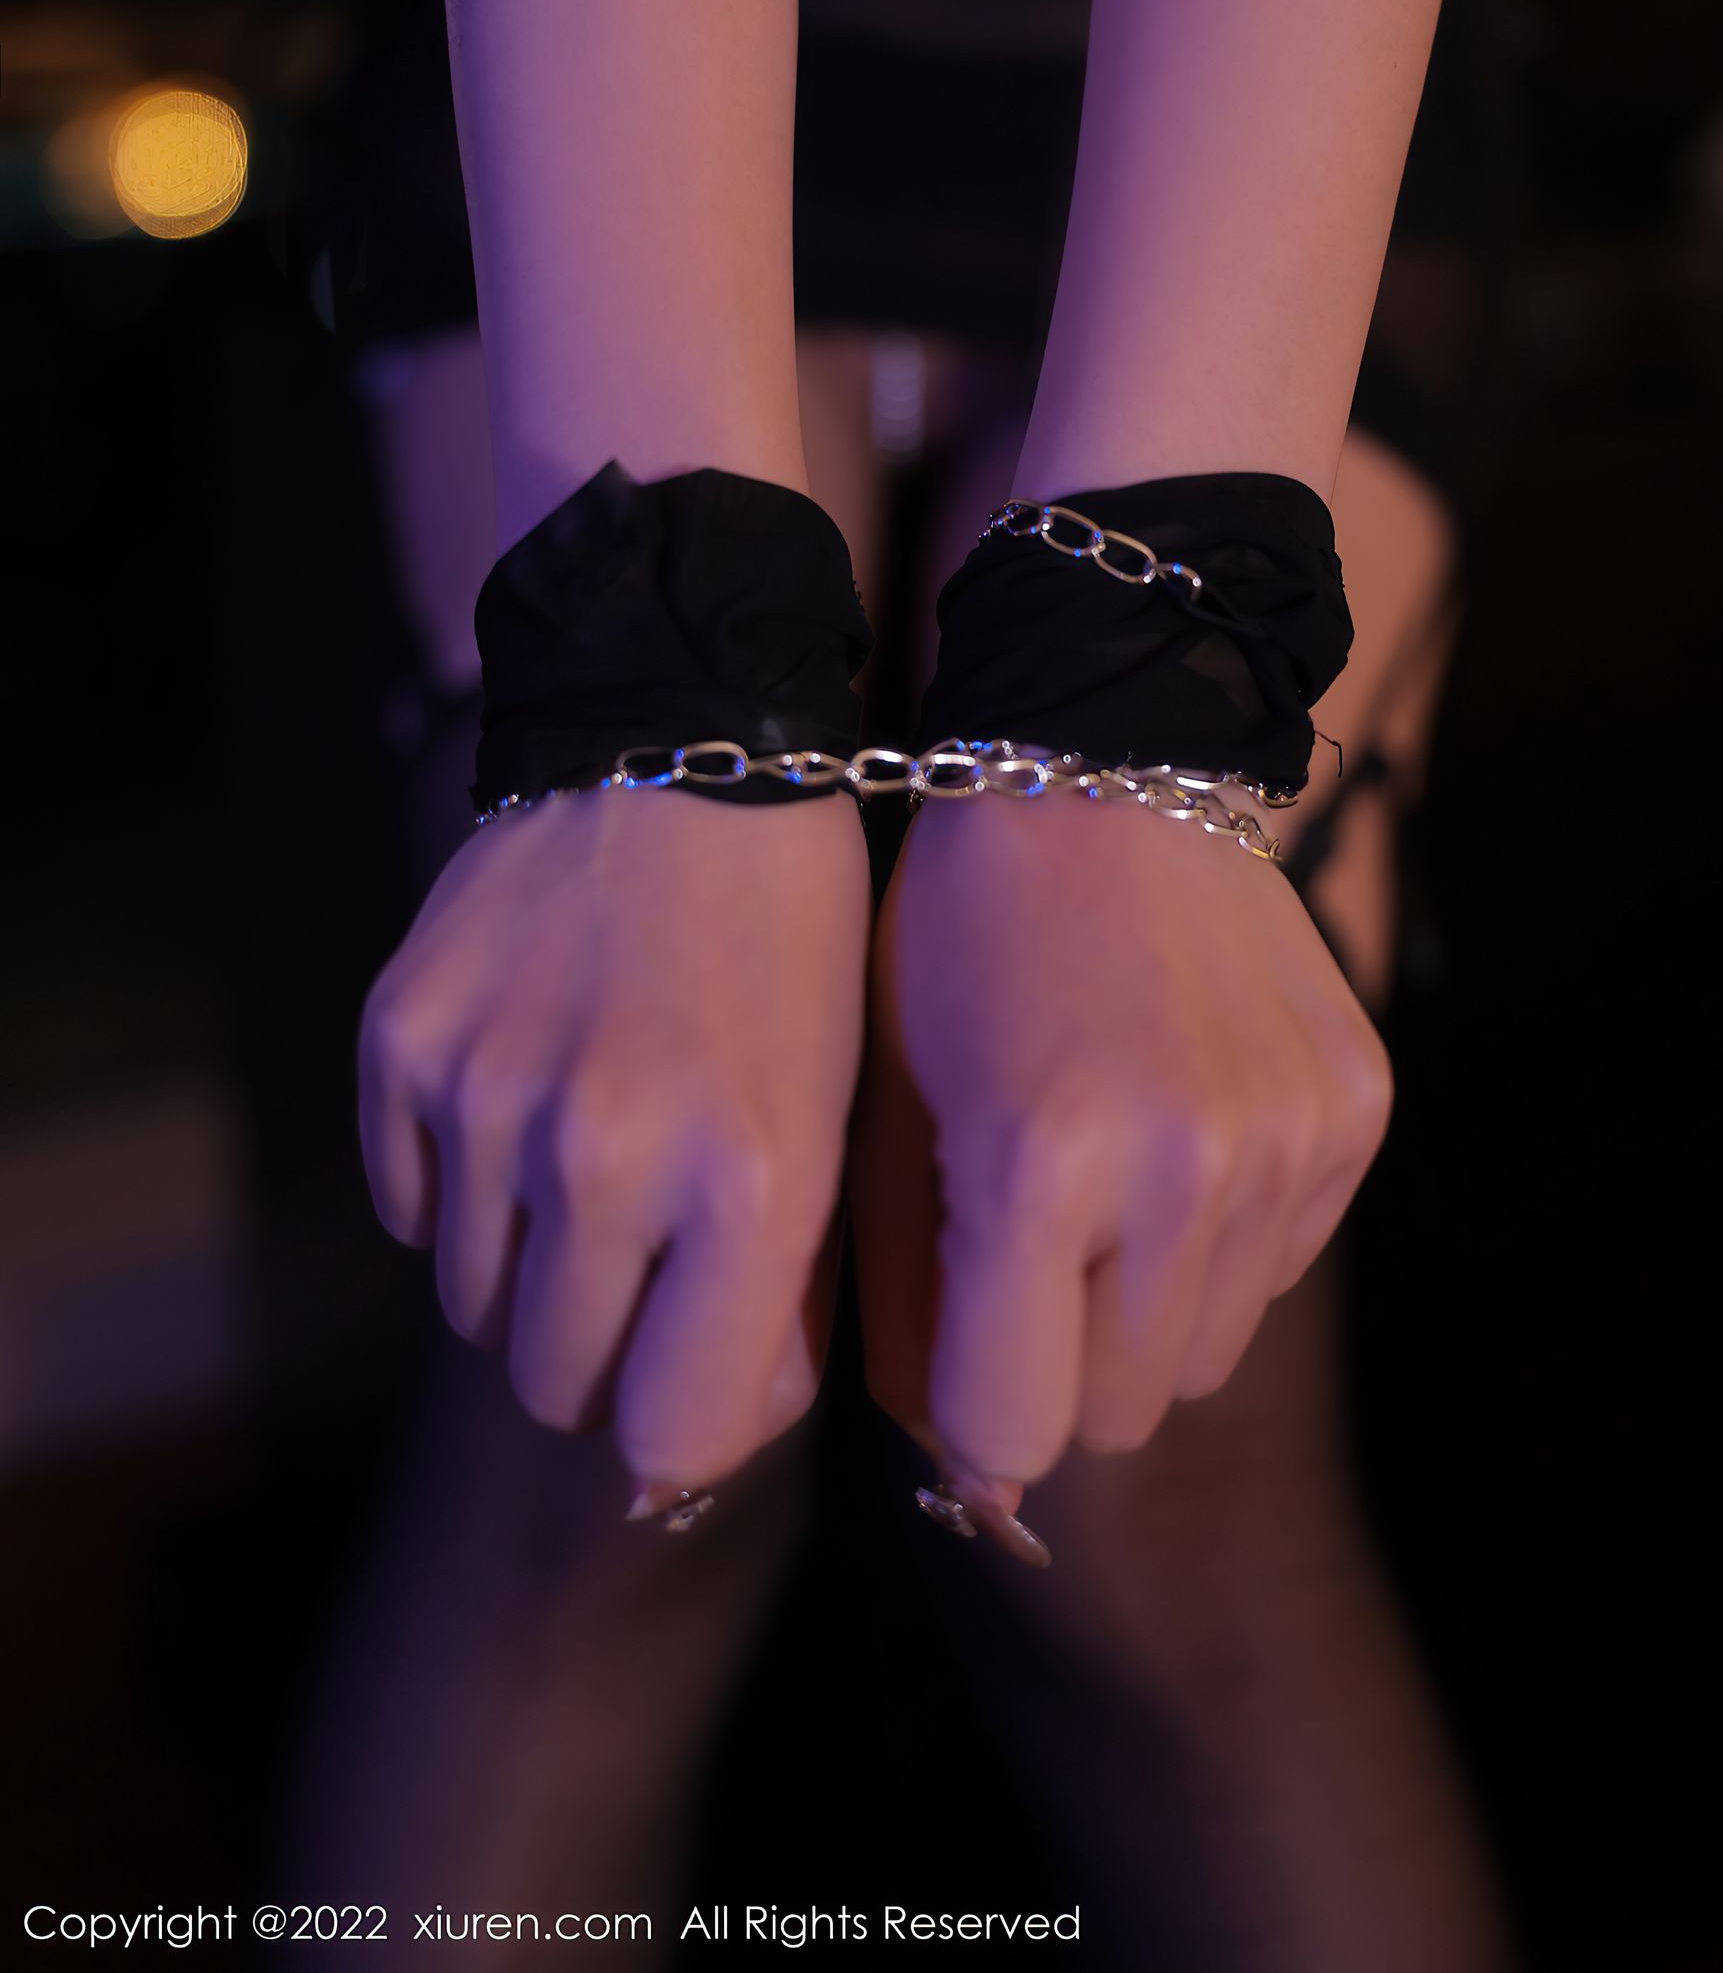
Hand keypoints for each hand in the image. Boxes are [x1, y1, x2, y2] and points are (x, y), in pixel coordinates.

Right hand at [358, 786, 868, 1495]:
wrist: (683, 747)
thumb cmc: (792, 949)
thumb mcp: (837, 1123)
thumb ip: (777, 1303)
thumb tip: (680, 1460)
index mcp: (752, 1184)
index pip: (675, 1438)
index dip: (693, 1422)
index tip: (702, 1365)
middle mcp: (606, 1154)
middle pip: (557, 1388)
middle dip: (606, 1353)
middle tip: (646, 1258)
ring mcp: (488, 1096)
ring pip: (475, 1308)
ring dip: (533, 1268)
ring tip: (596, 1155)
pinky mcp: (401, 1043)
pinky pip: (409, 1210)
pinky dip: (461, 1188)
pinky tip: (529, 1093)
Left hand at [854, 793, 1389, 1492]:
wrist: (1104, 767)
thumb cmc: (959, 940)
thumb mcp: (888, 1110)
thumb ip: (912, 1303)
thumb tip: (969, 1481)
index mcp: (1039, 1163)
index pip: (1012, 1435)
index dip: (969, 1405)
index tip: (959, 1337)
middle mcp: (1185, 1162)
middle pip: (1121, 1412)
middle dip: (1059, 1359)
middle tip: (1026, 1243)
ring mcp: (1288, 1136)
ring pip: (1207, 1354)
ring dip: (1145, 1304)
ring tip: (1100, 1171)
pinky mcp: (1356, 1110)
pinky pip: (1279, 1262)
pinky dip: (1222, 1231)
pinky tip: (1175, 1118)